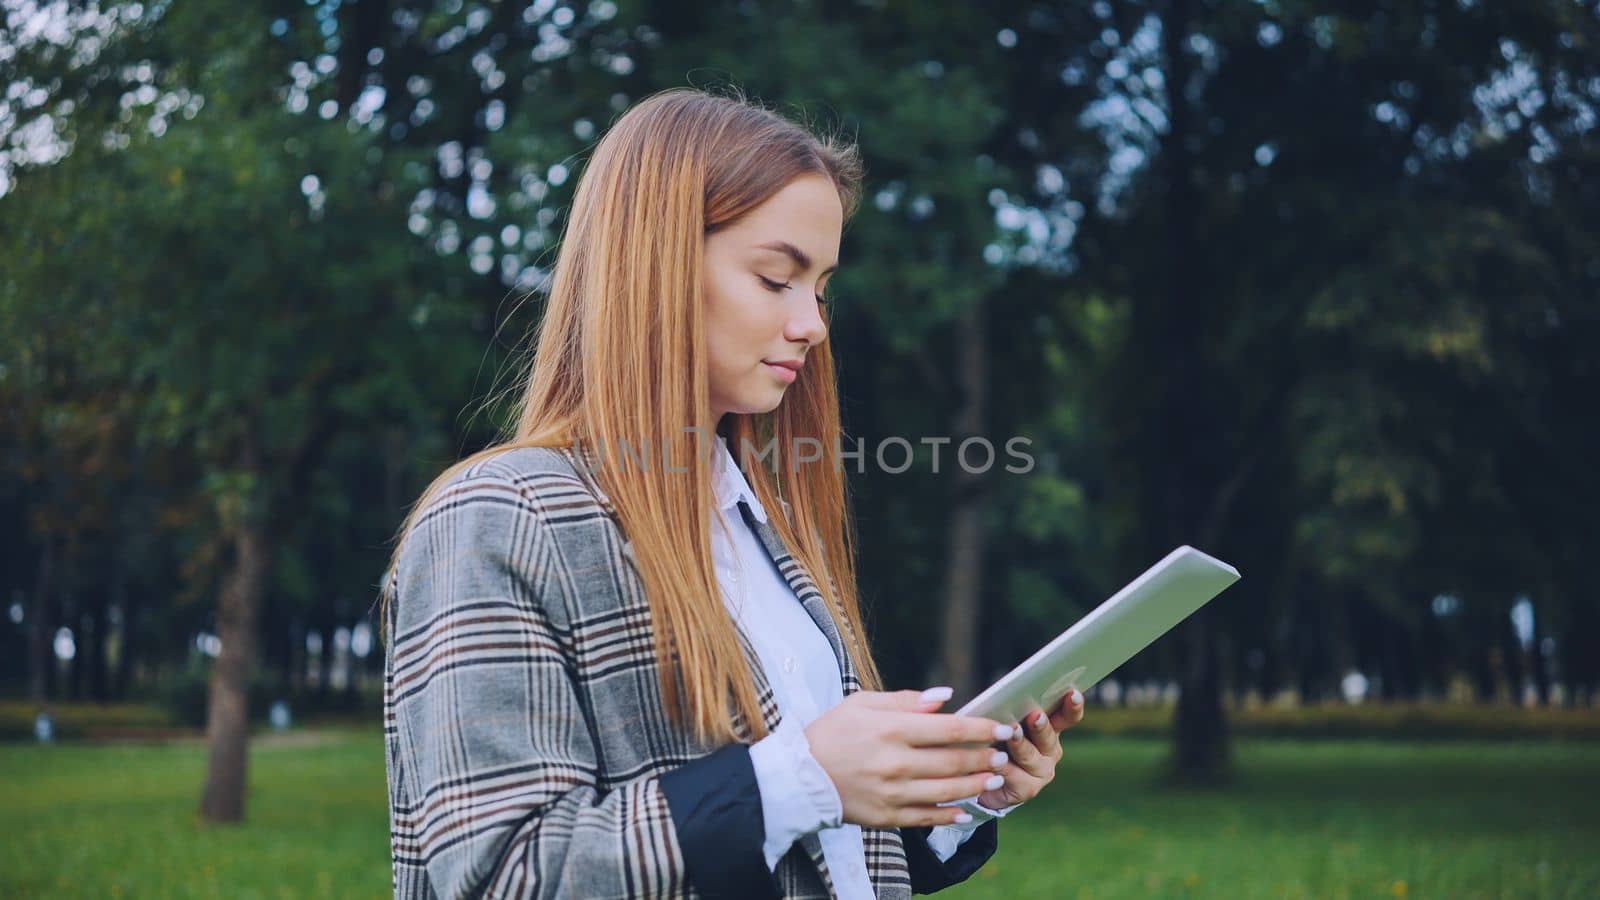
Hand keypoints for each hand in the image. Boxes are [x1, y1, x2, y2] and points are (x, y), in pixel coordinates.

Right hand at [803, 689, 1016, 827]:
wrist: (799, 776)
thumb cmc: (831, 733)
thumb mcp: (862, 704)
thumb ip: (906, 700)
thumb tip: (945, 696)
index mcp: (890, 729)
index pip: (948, 729)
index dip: (981, 729)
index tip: (1002, 728)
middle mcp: (894, 763)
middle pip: (953, 761)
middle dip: (983, 757)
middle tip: (1002, 754)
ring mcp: (892, 793)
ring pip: (946, 791)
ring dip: (975, 784)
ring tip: (993, 777)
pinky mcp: (886, 817)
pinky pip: (926, 818)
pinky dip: (949, 816)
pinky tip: (965, 810)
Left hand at [973, 689, 1084, 808]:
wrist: (985, 777)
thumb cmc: (996, 739)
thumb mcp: (1006, 720)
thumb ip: (1013, 709)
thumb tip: (1010, 693)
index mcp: (1050, 729)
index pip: (1067, 717)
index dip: (1072, 706)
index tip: (1073, 693)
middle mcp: (1050, 751)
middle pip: (1048, 737)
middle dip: (1041, 726)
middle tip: (1035, 715)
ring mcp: (1041, 772)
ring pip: (1031, 757)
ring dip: (1021, 745)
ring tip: (1012, 732)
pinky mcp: (1027, 789)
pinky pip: (1015, 776)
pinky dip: (1004, 767)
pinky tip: (995, 761)